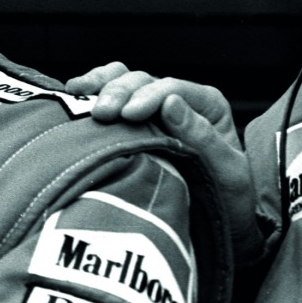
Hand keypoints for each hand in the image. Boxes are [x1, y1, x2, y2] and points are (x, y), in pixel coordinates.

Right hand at [65, 63, 261, 259]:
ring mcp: (151, 105)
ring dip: (101, 87)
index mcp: (206, 105)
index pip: (172, 88)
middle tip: (102, 114)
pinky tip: (75, 91)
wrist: (214, 223)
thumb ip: (203, 138)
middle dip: (119, 93)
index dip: (147, 97)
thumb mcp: (227, 172)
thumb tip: (171, 103)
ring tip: (82, 97)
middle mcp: (178, 98)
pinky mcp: (129, 116)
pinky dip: (91, 87)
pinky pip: (108, 88)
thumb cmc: (226, 199)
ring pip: (122, 78)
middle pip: (142, 81)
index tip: (128, 115)